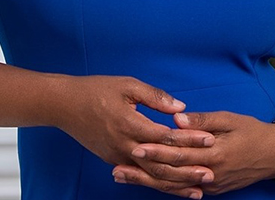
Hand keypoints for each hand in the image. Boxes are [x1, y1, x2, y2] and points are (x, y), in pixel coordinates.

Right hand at [55, 76, 216, 197]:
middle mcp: (124, 145)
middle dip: (187, 170)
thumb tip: (181, 108)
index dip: (189, 139)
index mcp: (130, 124)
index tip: (210, 139)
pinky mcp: (113, 160)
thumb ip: (155, 97)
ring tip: (197, 190)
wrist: (63, 105)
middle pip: (160, 163)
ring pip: (150, 176)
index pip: (166, 136)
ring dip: (175, 184)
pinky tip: (172, 187)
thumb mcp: (127, 85)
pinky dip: (157, 183)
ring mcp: (117, 156)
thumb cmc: (96, 90)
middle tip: (211, 173)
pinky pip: (139, 176)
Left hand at [114, 111, 274, 194]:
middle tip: (118, 167)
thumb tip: (177, 117)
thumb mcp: (230, 119)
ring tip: (123, 176)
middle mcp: (211, 173)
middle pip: (171, 173)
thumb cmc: (252, 131)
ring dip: (147, 181)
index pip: (180, 153)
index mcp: (215, 152)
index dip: (157, 150)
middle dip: (143, 171)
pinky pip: (184, 189)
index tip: (136, 145)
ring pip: (174, 185)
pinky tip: (146, 183)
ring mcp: (211, 185)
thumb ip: (203, 121)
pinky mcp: (212, 190)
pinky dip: (164, 187)